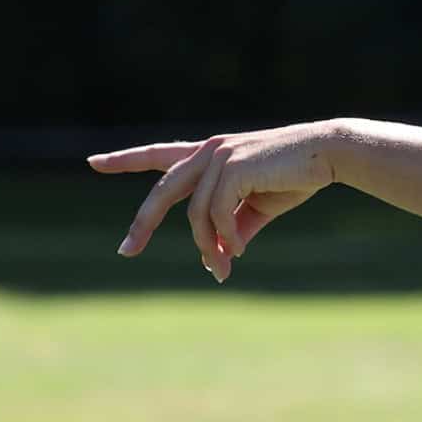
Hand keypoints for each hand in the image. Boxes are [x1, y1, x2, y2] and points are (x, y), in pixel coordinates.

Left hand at [94, 121, 343, 281]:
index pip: (159, 155)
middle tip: (126, 251)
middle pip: (163, 190)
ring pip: (194, 212)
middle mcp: (208, 151)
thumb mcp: (260, 206)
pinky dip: (225, 238)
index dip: (125, 159)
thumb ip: (236, 226)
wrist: (328, 154)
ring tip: (222, 270)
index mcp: (210, 155)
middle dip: (143, 223)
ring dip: (207, 246)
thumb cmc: (297, 176)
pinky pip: (216, 213)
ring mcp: (219, 157)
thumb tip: (223, 256)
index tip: (93, 162)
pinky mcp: (234, 167)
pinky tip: (238, 251)